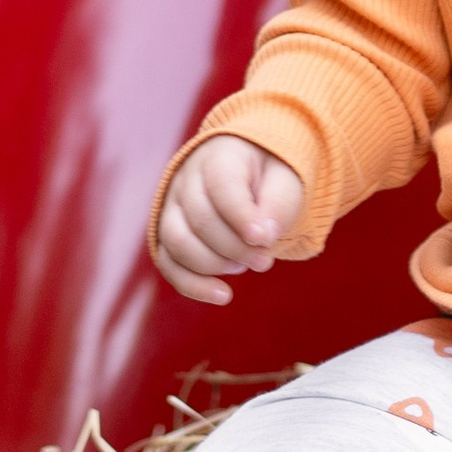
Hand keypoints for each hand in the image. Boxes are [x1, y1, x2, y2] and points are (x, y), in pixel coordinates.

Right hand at [155, 137, 305, 306]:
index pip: (222, 186)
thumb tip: (263, 238)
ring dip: (214, 264)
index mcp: (220, 156)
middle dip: (236, 248)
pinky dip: (192, 285)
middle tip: (265, 261)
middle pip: (200, 219)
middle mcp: (187, 178)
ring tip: (245, 267)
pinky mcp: (166, 233)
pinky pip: (168, 263)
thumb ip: (278, 204)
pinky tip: (223, 295)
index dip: (242, 217)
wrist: (249, 170)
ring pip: (177, 242)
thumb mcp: (286, 180)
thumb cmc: (269, 176)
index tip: (265, 240)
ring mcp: (172, 206)